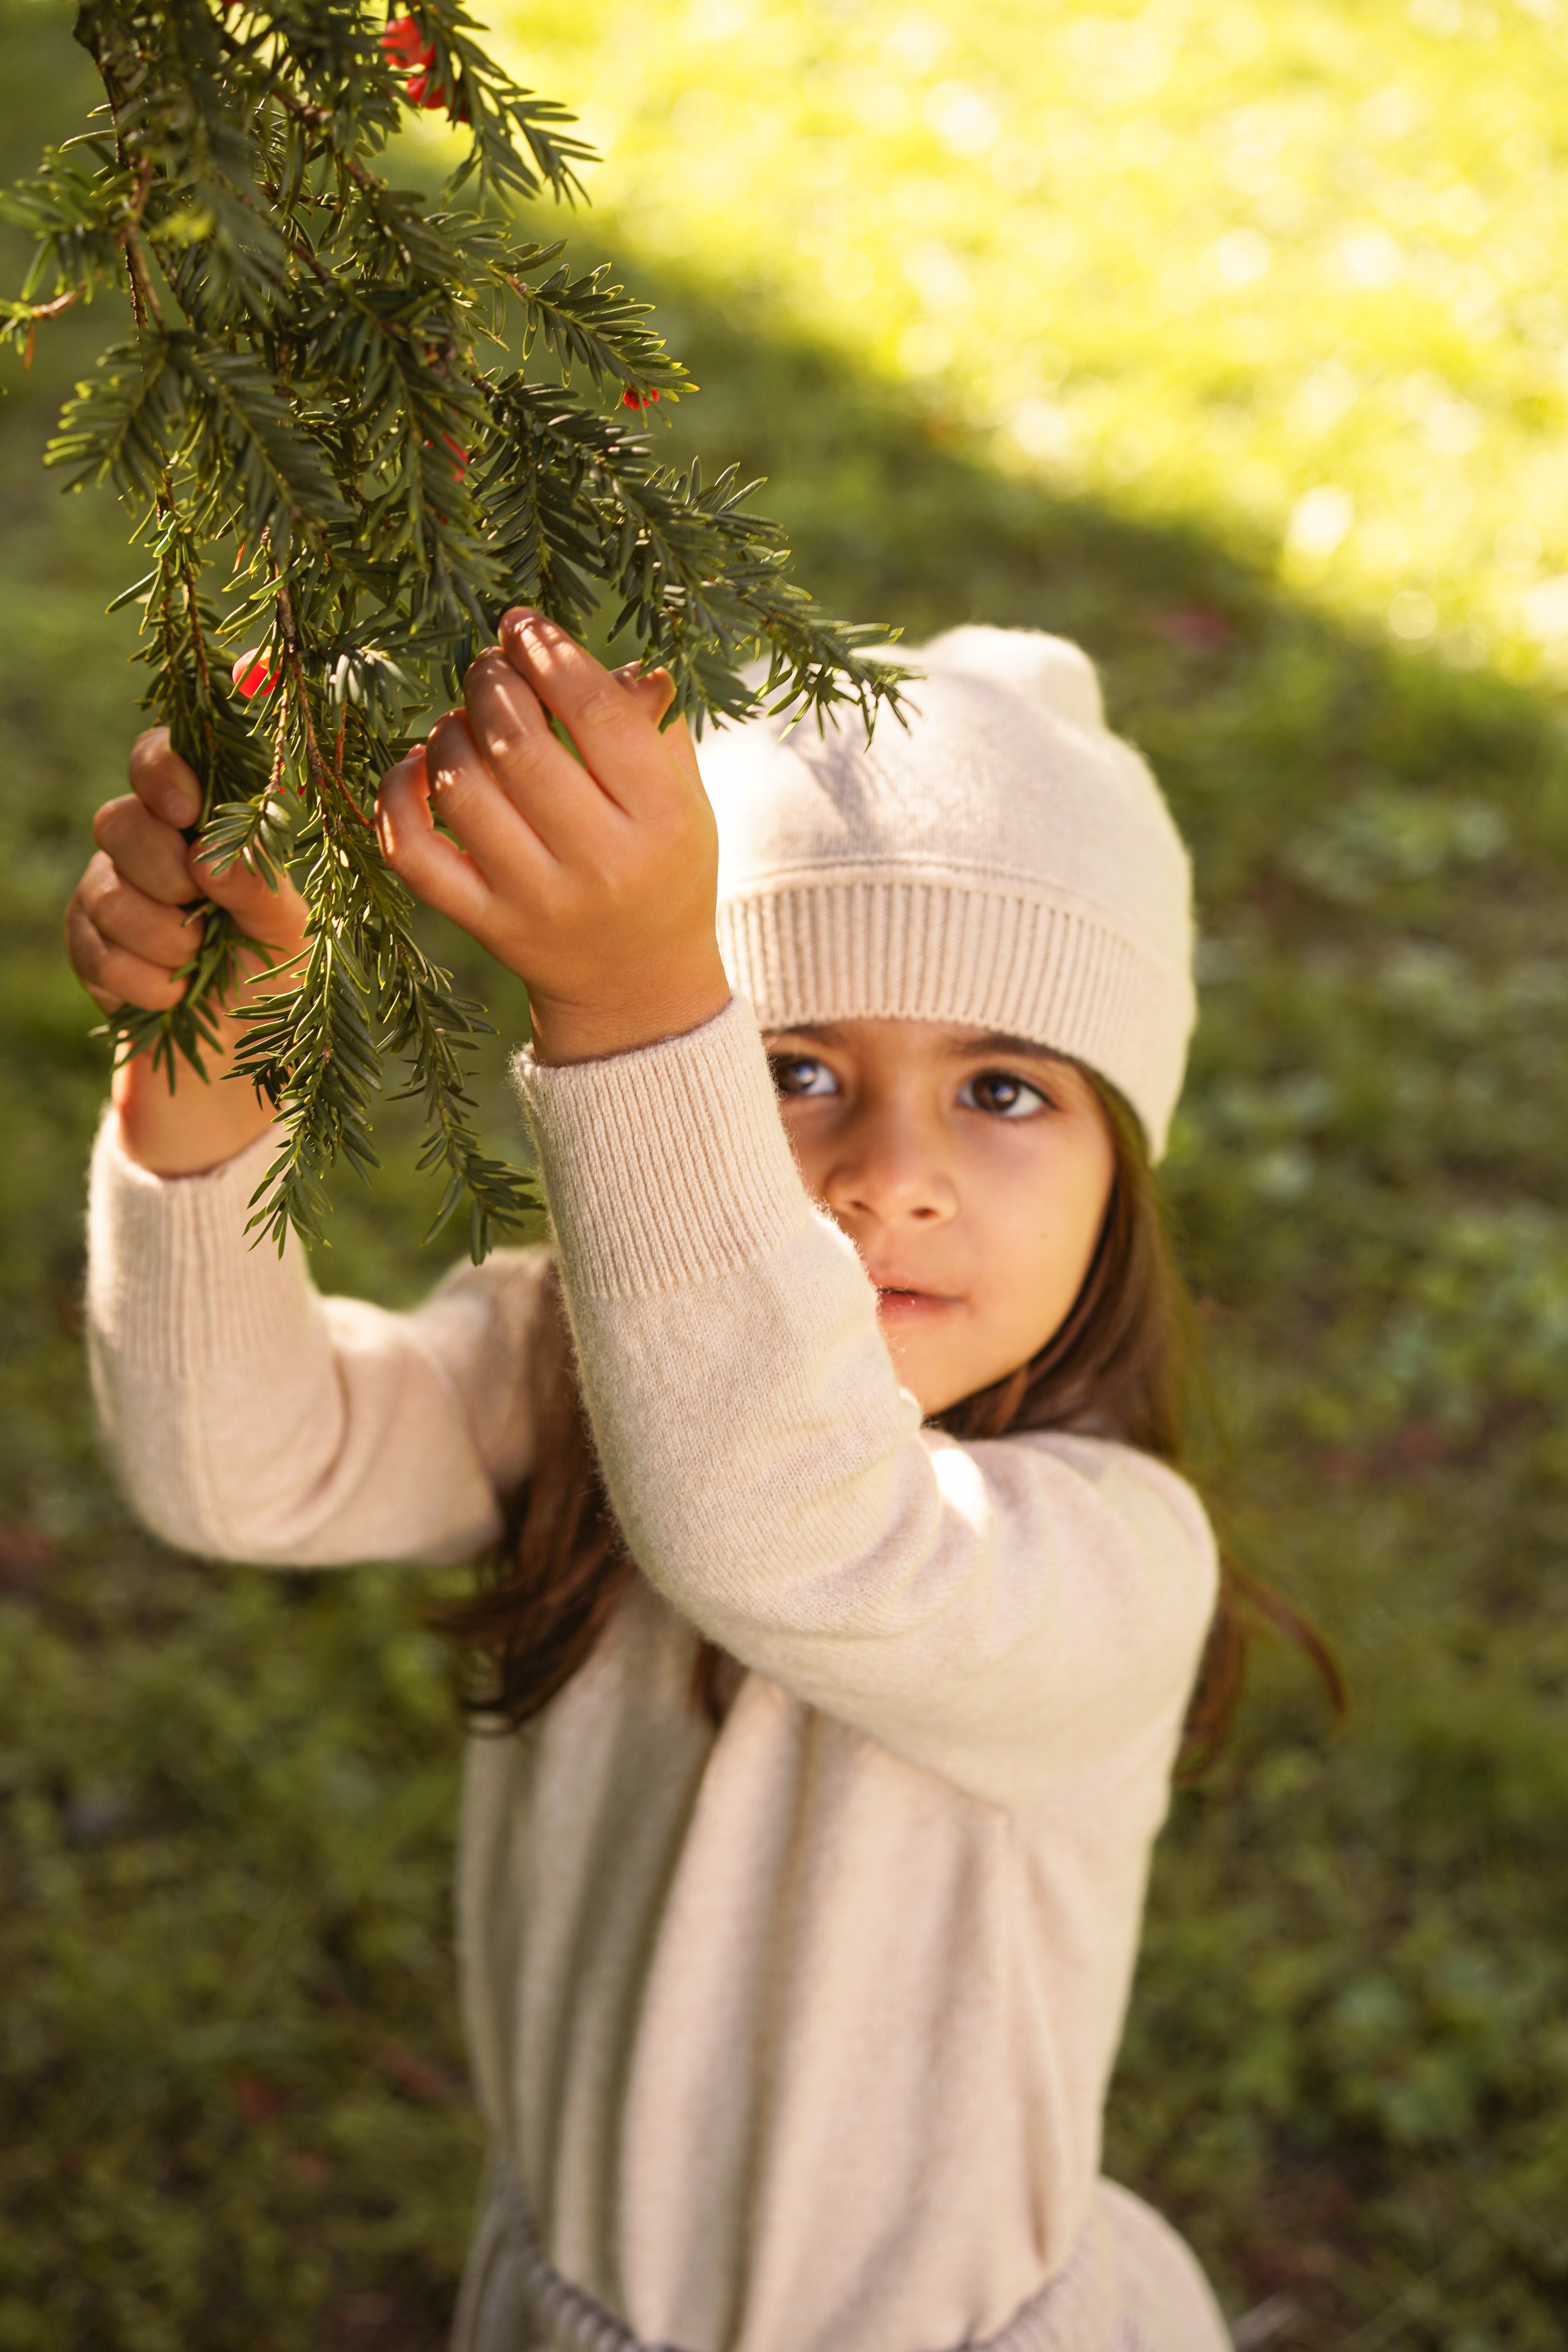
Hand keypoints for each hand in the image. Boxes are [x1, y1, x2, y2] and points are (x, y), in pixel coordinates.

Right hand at [65, 729, 309, 1174]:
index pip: (160, 758)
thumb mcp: (290, 929)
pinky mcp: (88, 946)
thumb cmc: (276, 974)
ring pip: (102, 889)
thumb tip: (209, 855)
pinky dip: (140, 979)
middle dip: (161, 872)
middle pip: (118, 821)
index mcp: (203, 822)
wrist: (241, 1052)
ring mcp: (110, 892)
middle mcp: (150, 846)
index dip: (160, 771)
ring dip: (158, 936)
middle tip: (200, 911)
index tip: (185, 812)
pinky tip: (173, 995)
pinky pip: (92, 949)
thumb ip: (258, 882)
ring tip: (197, 962)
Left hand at [375, 610, 730, 1064]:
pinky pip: (413, 853)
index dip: (551, 655)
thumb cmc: (661, 868)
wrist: (638, 986)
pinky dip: (398, 796)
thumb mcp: (684, 801)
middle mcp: (602, 866)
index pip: (598, 714)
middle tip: (489, 668)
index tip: (524, 625)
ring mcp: (536, 902)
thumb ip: (656, 731)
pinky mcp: (485, 928)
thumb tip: (626, 667)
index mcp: (665, 822)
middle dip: (492, 685)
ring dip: (449, 733)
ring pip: (462, 790)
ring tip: (463, 721)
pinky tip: (416, 767)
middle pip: (520, 746)